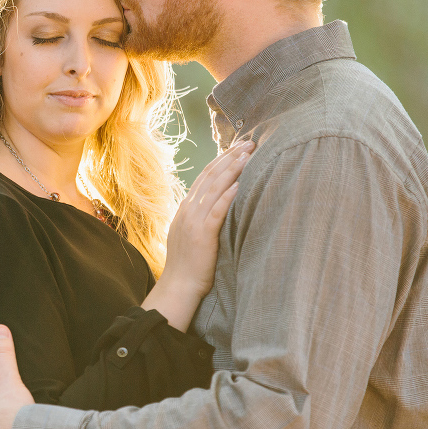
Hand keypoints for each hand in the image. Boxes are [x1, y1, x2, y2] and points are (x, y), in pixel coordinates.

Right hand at [143, 140, 253, 330]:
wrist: (178, 286)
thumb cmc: (189, 265)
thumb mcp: (190, 235)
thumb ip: (200, 218)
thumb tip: (218, 205)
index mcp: (186, 208)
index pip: (205, 176)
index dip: (222, 159)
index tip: (238, 148)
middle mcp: (188, 209)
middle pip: (211, 176)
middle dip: (231, 157)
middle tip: (249, 142)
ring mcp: (194, 220)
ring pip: (214, 188)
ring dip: (232, 169)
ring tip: (248, 155)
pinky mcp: (202, 234)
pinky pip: (217, 211)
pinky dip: (228, 196)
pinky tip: (240, 184)